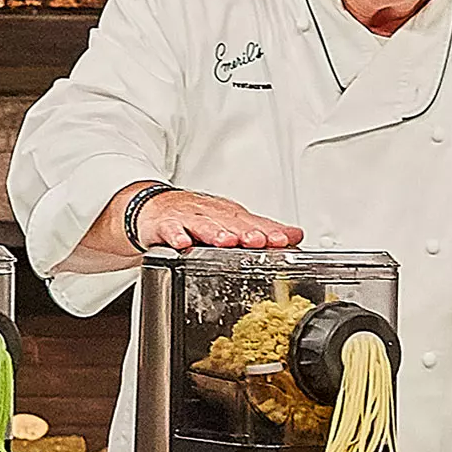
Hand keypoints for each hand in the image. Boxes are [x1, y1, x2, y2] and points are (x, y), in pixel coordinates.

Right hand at [135, 189, 302, 252]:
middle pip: (231, 221)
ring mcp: (188, 217)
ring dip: (215, 232)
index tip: (284, 239)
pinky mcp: (164, 224)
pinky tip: (182, 244)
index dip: (269, 231)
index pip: (254, 222)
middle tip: (259, 241)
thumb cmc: (196, 217)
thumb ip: (262, 231)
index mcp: (229, 215)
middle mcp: (211, 213)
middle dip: (246, 231)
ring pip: (203, 224)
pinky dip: (176, 235)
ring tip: (226, 241)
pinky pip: (170, 229)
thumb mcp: (230, 222)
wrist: (155, 208)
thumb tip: (295, 235)